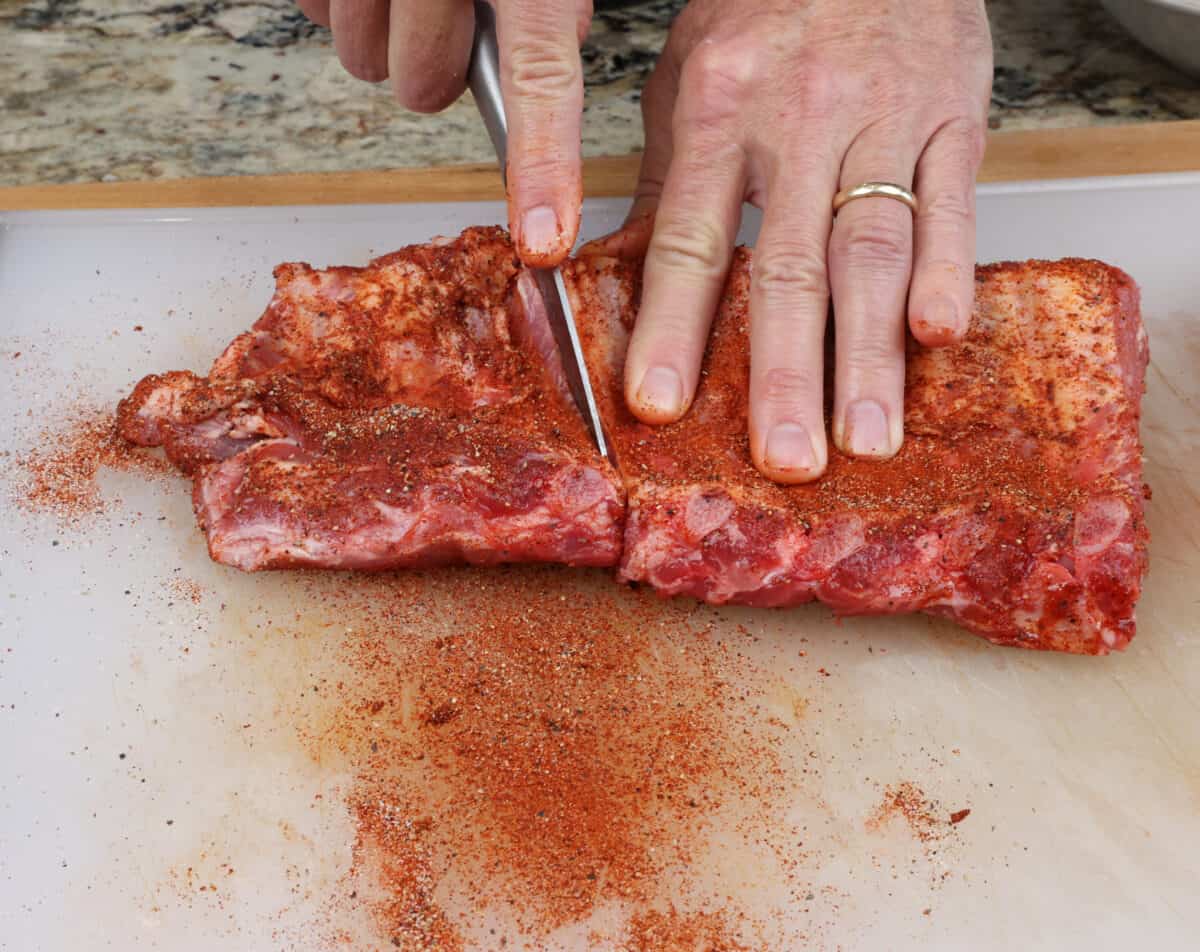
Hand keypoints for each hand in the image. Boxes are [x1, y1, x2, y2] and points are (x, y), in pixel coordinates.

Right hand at [296, 0, 592, 265]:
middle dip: (435, 64)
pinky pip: (315, 12)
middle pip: (421, 87)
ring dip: (385, 30)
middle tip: (449, 17)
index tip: (542, 244)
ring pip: (363, 58)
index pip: (539, 82)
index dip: (542, 168)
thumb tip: (539, 82)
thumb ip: (547, 14)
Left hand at [619, 0, 992, 482]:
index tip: (660, 405)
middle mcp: (799, 121)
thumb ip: (663, 180)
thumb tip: (616, 273)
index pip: (690, 238)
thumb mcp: (688, 76)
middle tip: (786, 460)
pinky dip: (950, 268)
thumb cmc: (770, 7)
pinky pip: (954, 201)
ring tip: (867, 438)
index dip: (674, 327)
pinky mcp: (954, 118)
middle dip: (787, 372)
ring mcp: (883, 121)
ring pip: (874, 249)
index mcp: (718, 110)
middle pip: (789, 265)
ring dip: (871, 353)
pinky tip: (941, 335)